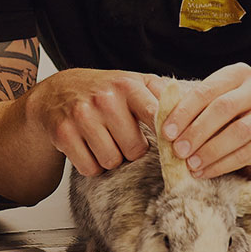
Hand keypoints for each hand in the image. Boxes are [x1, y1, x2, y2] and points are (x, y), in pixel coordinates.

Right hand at [21, 68, 159, 176]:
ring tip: (106, 142)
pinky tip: (89, 148)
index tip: (170, 147)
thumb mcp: (134, 83)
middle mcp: (104, 99)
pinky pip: (90, 168)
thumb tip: (193, 117)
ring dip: (112, 159)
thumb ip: (163, 96)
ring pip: (112, 161)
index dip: (167, 137)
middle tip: (123, 138)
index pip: (156, 116)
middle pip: (135, 149)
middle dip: (132, 150)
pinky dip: (92, 166)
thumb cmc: (104, 91)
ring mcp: (82, 116)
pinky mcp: (64, 134)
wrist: (57, 91)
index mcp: (127, 85)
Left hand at [161, 63, 250, 180]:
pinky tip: (204, 172)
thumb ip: (189, 106)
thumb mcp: (210, 110)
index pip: (207, 90)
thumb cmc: (230, 124)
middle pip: (223, 108)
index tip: (166, 132)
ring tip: (191, 164)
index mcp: (239, 74)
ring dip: (209, 150)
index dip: (184, 112)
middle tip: (178, 150)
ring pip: (237, 132)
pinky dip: (221, 165)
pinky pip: (246, 153)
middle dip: (196, 131)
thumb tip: (156, 104)